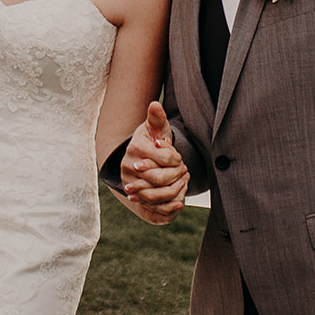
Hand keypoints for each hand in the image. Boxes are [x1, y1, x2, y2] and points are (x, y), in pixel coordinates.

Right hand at [119, 102, 187, 223]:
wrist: (137, 159)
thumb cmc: (151, 140)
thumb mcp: (155, 128)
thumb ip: (157, 118)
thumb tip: (155, 104)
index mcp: (135, 148)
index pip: (164, 157)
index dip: (177, 158)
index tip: (180, 157)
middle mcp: (128, 168)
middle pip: (159, 178)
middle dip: (177, 175)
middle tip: (185, 170)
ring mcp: (130, 184)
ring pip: (155, 196)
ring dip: (175, 192)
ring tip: (184, 184)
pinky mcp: (135, 200)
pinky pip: (151, 210)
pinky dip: (168, 209)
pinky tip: (179, 203)